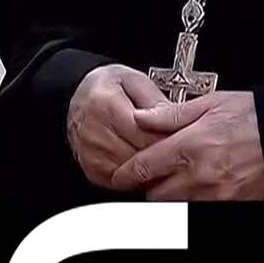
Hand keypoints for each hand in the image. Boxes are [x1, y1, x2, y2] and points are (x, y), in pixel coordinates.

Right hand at [66, 64, 170, 189]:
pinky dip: (136, 178)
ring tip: (165, 159)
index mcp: (105, 104)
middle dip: (163, 156)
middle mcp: (93, 131)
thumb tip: (176, 121)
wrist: (78, 97)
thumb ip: (155, 101)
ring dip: (151, 170)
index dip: (169, 139)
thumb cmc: (106, 87)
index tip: (185, 139)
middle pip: (139, 156)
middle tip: (181, 152)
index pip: (145, 134)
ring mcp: (90, 152)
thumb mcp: (133, 80)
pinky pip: (121, 182)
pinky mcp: (91, 169)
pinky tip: (146, 167)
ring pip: (131, 173)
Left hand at [110, 92, 263, 200]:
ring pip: (176, 206)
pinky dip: (193, 201)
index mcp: (189, 146)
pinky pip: (200, 210)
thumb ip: (171, 115)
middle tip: (149, 176)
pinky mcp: (231, 204)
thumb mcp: (210, 103)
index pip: (144, 168)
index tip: (119, 175)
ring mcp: (215, 194)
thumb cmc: (254, 116)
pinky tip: (197, 187)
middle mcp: (199, 175)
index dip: (126, 174)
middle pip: (155, 195)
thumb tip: (141, 117)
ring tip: (175, 180)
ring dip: (170, 196)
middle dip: (148, 187)